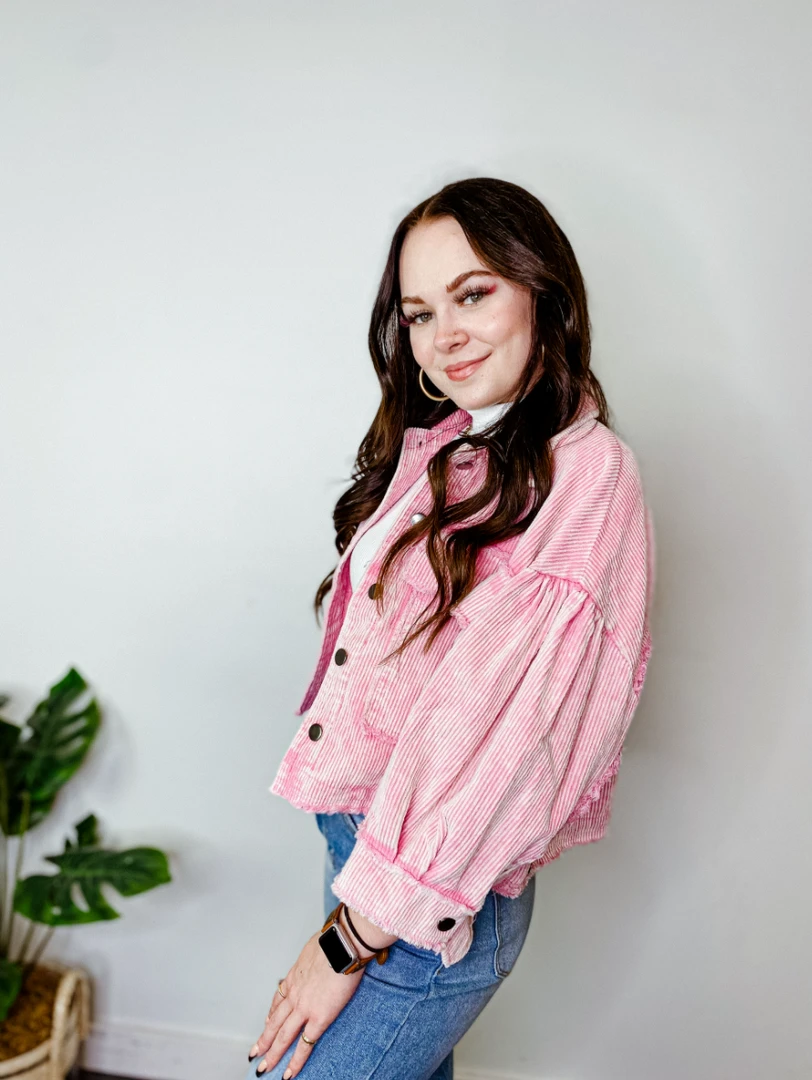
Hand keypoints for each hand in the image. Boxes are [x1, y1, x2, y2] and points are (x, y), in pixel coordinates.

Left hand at [249, 929, 364, 1077]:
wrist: (341, 945)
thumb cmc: (333, 941)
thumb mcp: (315, 947)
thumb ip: (314, 956)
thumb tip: (320, 953)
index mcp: (295, 977)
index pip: (278, 1000)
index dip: (271, 1014)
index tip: (267, 1022)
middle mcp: (294, 994)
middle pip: (275, 1021)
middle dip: (264, 1039)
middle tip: (255, 1053)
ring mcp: (304, 1008)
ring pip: (283, 1035)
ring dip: (273, 1053)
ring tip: (264, 1067)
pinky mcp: (319, 1018)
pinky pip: (305, 1044)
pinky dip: (296, 1061)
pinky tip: (289, 1073)